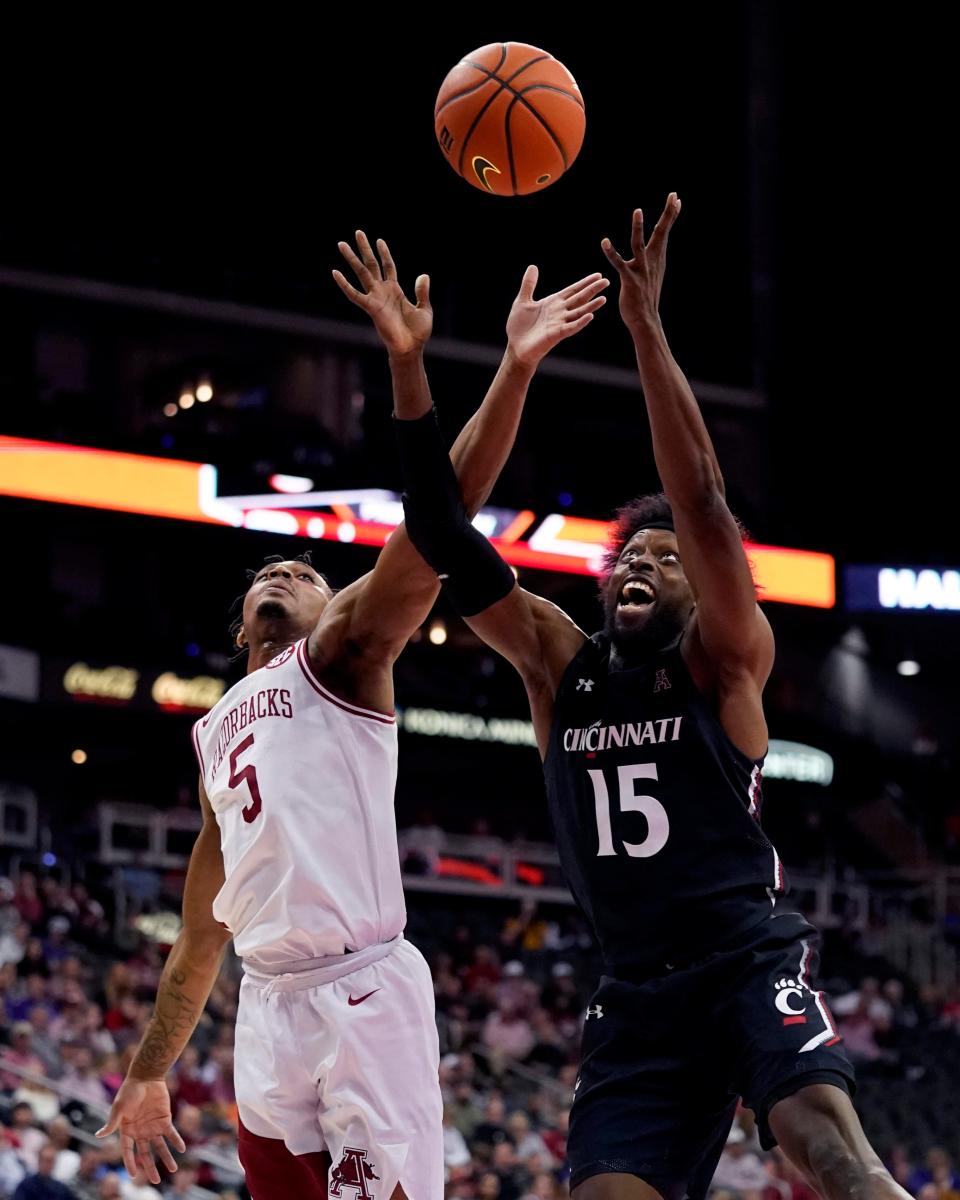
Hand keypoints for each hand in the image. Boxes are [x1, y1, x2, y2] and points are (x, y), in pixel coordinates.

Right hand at [96, 1076, 185, 1185]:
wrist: (146, 1077)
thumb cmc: (129, 1091)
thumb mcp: (119, 1108)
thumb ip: (112, 1123)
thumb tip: (97, 1136)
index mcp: (127, 1131)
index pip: (128, 1151)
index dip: (131, 1162)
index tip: (134, 1175)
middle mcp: (140, 1132)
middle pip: (146, 1153)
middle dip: (150, 1167)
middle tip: (156, 1181)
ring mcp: (153, 1127)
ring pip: (160, 1146)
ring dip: (167, 1157)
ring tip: (173, 1169)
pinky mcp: (165, 1119)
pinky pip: (171, 1133)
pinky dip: (176, 1141)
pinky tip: (182, 1149)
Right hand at [333, 232, 431, 357]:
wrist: (410, 348)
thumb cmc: (417, 332)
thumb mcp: (424, 308)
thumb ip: (422, 292)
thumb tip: (423, 275)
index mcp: (395, 290)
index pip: (388, 266)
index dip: (384, 254)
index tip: (379, 240)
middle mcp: (383, 291)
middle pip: (371, 265)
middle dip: (364, 249)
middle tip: (358, 232)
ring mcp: (375, 298)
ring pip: (361, 273)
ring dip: (352, 259)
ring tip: (341, 244)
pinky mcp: (371, 308)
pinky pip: (354, 294)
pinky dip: (344, 284)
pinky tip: (335, 272)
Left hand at [506, 267, 608, 367]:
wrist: (516, 347)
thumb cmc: (519, 327)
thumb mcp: (522, 301)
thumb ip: (529, 284)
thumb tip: (533, 266)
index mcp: (553, 302)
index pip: (573, 290)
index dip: (584, 283)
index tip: (598, 275)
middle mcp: (559, 312)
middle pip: (579, 298)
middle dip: (592, 290)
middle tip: (607, 281)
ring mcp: (559, 323)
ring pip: (579, 312)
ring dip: (591, 306)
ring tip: (603, 299)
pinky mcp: (556, 335)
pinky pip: (571, 327)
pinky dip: (581, 322)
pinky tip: (590, 316)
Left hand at [601, 193, 680, 334]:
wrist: (645, 320)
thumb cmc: (646, 297)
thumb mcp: (653, 273)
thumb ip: (654, 258)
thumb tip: (657, 246)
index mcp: (657, 259)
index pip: (665, 233)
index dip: (671, 216)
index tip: (676, 199)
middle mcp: (652, 262)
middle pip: (660, 234)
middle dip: (667, 214)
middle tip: (673, 196)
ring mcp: (641, 271)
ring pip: (639, 245)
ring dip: (638, 228)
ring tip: (638, 210)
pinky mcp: (629, 280)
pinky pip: (619, 264)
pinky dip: (612, 252)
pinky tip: (605, 241)